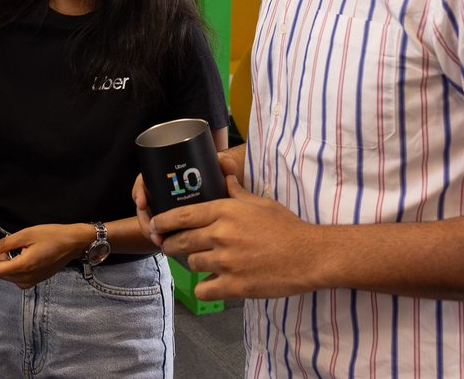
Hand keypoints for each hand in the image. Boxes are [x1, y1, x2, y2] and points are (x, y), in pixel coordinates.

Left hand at [0, 223, 87, 288]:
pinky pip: (14, 274)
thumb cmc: (52, 235)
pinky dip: (8, 262)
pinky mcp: (34, 279)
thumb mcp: (27, 234)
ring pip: (5, 273)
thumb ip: (5, 243)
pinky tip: (10, 250)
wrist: (74, 244)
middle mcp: (25, 279)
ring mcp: (30, 281)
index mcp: (22, 267)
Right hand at [136, 148, 242, 246]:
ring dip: (150, 230)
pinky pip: (157, 228)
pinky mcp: (169, 221)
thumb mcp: (217, 170)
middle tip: (152, 231)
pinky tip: (162, 244)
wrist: (219, 191)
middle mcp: (161, 190)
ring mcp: (164, 206)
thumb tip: (227, 164)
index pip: (145, 179)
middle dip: (145, 219)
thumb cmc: (215, 177)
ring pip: (149, 219)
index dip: (139, 191)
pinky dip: (158, 236)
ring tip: (158, 241)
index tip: (142, 203)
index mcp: (165, 174)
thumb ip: (224, 163)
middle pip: (144, 203)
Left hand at [152, 175, 320, 300]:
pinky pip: (204, 289)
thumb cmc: (287, 227)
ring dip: (195, 263)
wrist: (309, 256)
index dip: (163, 221)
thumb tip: (225, 175)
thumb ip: (237, 192)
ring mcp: (226, 262)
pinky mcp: (233, 286)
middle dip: (172, 244)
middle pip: (181, 242)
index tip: (154, 225)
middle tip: (171, 246)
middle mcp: (221, 235)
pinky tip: (213, 284)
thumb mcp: (261, 203)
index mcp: (225, 212)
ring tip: (204, 262)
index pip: (182, 215)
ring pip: (192, 264)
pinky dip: (205, 288)